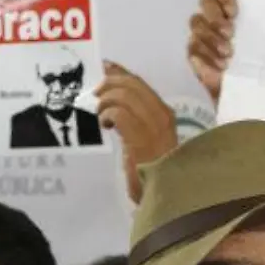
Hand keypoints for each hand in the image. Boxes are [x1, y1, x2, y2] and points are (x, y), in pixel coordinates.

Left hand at [95, 62, 177, 203]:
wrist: (167, 196)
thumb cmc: (156, 172)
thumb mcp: (150, 141)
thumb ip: (137, 121)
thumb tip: (115, 102)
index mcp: (165, 114)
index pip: (141, 84)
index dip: (120, 73)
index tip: (105, 68)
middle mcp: (161, 116)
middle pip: (131, 85)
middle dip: (109, 84)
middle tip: (96, 94)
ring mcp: (152, 127)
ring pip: (124, 96)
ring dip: (106, 101)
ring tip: (101, 113)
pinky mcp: (140, 139)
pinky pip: (119, 114)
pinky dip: (108, 115)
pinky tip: (106, 125)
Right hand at [187, 0, 236, 104]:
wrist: (254, 100)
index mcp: (240, 9)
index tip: (235, 12)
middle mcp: (220, 16)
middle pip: (206, 1)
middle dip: (215, 17)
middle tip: (230, 34)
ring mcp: (205, 34)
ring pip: (196, 22)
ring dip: (210, 37)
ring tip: (228, 55)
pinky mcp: (196, 53)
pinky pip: (192, 47)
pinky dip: (205, 55)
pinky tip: (219, 67)